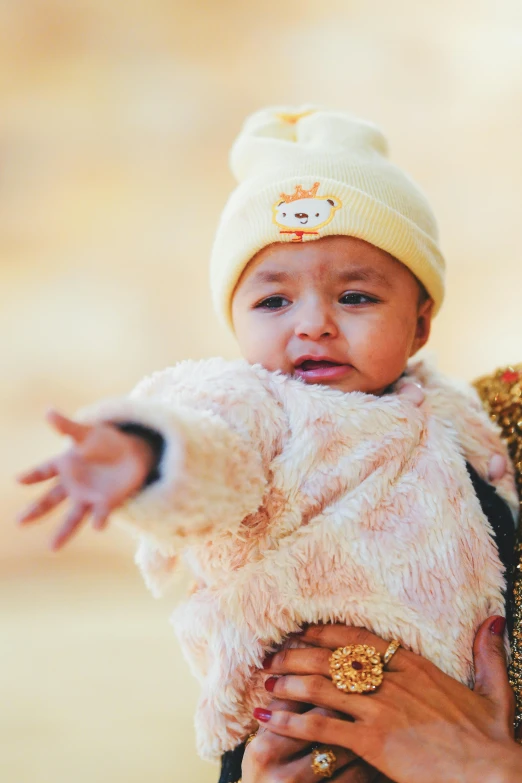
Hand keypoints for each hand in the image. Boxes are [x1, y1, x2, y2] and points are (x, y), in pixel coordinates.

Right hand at [16, 409, 155, 549]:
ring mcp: (88, 497)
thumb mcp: (87, 432)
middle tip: (19, 522)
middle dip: (36, 511)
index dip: (33, 475)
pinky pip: (101, 514)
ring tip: (52, 548)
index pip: (45, 471)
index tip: (18, 479)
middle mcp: (73, 486)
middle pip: (51, 500)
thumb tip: (47, 411)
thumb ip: (67, 426)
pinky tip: (97, 526)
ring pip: (73, 517)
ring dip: (63, 532)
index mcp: (65, 466)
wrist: (131, 454)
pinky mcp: (107, 503)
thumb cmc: (105, 441)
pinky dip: (99, 520)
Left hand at [253, 619, 521, 782]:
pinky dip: (291, 721)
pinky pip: (322, 726)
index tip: (301, 633)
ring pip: (321, 687)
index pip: (357, 638)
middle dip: (296, 656)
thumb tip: (495, 618)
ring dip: (288, 685)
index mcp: (413, 665)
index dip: (324, 634)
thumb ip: (487, 652)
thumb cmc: (492, 740)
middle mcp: (391, 681)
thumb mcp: (493, 690)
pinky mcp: (372, 741)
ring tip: (265, 685)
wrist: (494, 775)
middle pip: (331, 659)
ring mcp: (380, 709)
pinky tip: (269, 720)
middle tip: (273, 658)